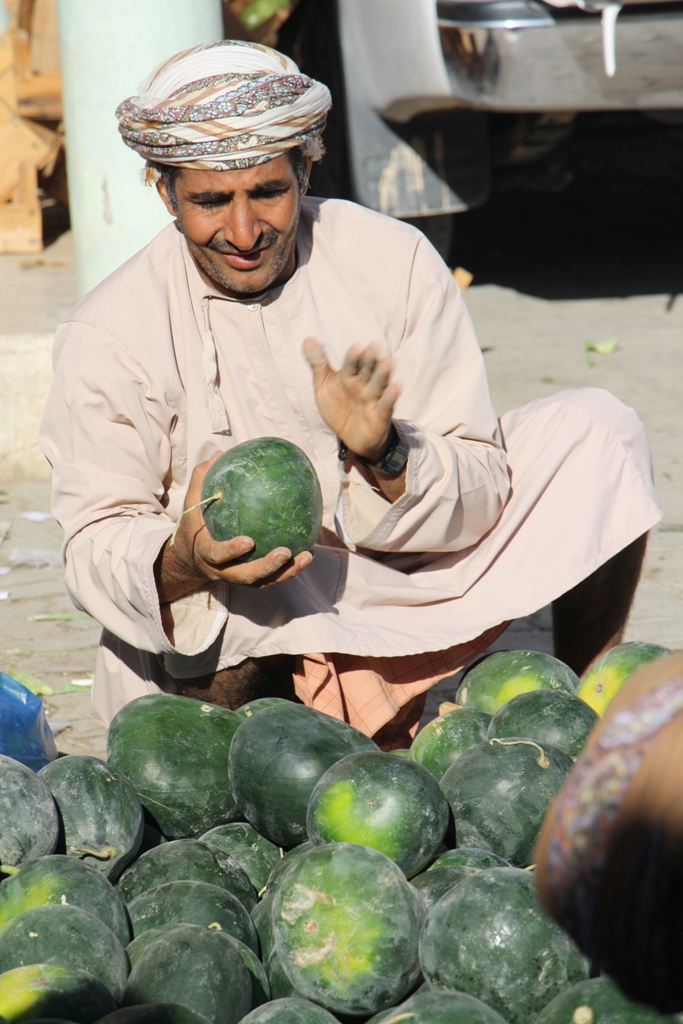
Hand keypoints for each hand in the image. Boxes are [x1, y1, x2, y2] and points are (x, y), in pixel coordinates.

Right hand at [156, 452, 312, 605]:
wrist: (190, 559)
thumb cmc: (195, 525)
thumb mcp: (192, 504)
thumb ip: (202, 480)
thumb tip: (219, 453)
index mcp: (206, 553)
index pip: (217, 555)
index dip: (232, 550)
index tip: (249, 541)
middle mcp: (222, 571)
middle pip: (245, 576)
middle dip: (266, 567)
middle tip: (286, 552)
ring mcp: (238, 578)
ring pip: (264, 581)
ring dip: (286, 572)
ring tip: (307, 555)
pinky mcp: (252, 580)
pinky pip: (273, 578)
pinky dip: (291, 569)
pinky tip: (309, 553)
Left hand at [303, 337, 399, 461]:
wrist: (351, 436)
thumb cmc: (339, 406)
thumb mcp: (324, 386)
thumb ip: (318, 364)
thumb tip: (307, 339)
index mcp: (350, 376)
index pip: (352, 364)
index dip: (353, 357)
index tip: (356, 347)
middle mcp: (364, 385)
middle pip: (367, 370)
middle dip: (370, 360)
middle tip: (374, 347)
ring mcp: (373, 399)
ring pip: (378, 384)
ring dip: (383, 373)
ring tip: (388, 362)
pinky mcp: (381, 415)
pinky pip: (386, 405)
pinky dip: (390, 397)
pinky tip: (395, 387)